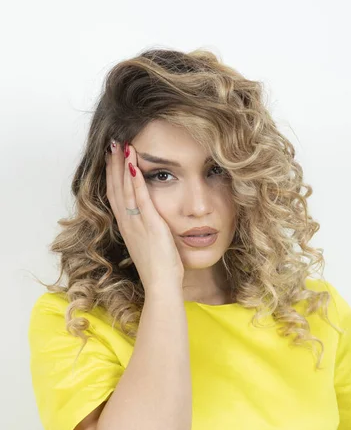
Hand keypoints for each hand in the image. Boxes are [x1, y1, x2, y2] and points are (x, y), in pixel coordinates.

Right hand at [106, 140, 184, 290]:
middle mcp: (127, 223)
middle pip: (115, 188)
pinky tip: (134, 162)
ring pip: (125, 188)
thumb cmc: (159, 270)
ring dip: (122, 165)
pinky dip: (136, 179)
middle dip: (113, 165)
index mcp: (127, 228)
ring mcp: (137, 223)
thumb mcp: (149, 246)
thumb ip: (147, 232)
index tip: (111, 159)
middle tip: (111, 144)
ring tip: (121, 145)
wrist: (161, 285)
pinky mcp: (150, 224)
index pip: (115, 196)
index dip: (112, 176)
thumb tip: (151, 225)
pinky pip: (140, 197)